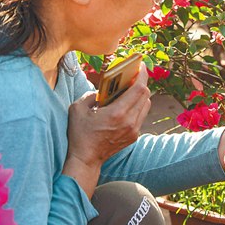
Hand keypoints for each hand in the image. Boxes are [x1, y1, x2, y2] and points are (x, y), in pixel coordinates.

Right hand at [63, 65, 150, 196]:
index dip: (142, 74)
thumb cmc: (80, 134)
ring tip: (130, 88)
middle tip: (133, 75)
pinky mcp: (134, 136)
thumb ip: (90, 95)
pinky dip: (137, 106)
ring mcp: (134, 130)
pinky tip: (126, 104)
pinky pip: (141, 115)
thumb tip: (101, 91)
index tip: (140, 65)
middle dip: (141, 82)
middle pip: (145, 95)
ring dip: (140, 94)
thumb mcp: (78, 109)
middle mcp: (130, 121)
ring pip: (146, 105)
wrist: (86, 160)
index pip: (139, 88)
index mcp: (117, 113)